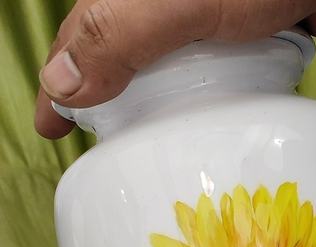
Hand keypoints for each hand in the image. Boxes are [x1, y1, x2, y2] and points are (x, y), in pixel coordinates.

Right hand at [36, 0, 315, 138]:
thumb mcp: (176, 0)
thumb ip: (118, 34)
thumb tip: (61, 84)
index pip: (84, 37)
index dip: (63, 83)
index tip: (51, 127)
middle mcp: (168, 1)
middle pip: (126, 56)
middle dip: (110, 102)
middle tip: (102, 151)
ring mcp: (213, 15)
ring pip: (176, 70)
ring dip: (164, 109)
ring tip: (151, 155)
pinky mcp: (256, 30)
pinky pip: (225, 75)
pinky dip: (213, 104)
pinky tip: (209, 132)